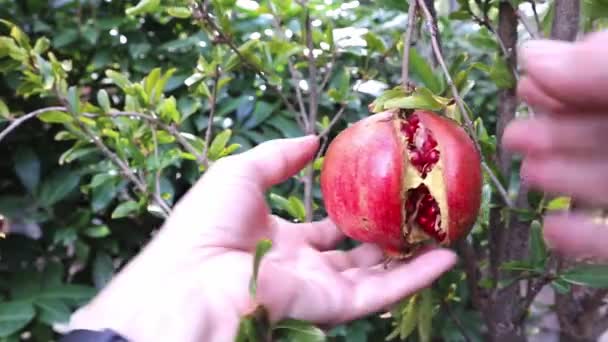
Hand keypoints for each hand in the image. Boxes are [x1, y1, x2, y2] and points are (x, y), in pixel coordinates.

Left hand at [67, 135, 456, 341]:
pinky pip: (382, 293)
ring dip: (410, 258)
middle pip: (354, 256)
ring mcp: (320, 287)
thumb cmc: (205, 224)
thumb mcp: (240, 173)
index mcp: (281, 240)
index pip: (323, 231)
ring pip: (377, 276)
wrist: (192, 276)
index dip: (348, 215)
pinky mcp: (332, 305)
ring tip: (443, 234)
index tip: (376, 195)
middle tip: (416, 217)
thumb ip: (278, 157)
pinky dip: (416, 278)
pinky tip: (446, 257)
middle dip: (384, 239)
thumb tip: (313, 140)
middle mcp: (304, 267)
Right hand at [503, 30, 607, 259]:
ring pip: (607, 183)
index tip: (526, 86)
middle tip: (512, 136)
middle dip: (553, 134)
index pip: (607, 80)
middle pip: (602, 133)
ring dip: (561, 178)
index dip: (567, 81)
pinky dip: (582, 238)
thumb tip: (532, 57)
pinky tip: (551, 230)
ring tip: (527, 175)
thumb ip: (603, 68)